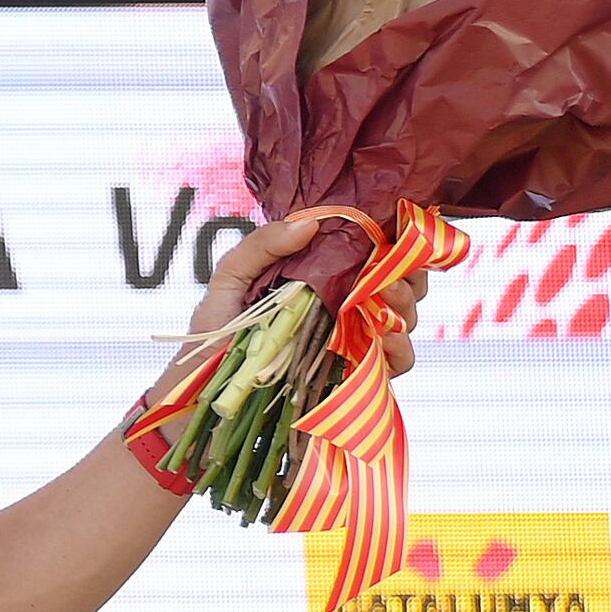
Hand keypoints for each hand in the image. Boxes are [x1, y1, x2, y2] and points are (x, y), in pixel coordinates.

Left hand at [186, 210, 420, 380]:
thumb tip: (311, 223)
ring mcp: (353, 341)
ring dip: (404, 305)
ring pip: (402, 319)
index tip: (391, 237)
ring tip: (386, 298)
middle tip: (391, 273)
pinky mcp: (355, 375)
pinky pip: (394, 362)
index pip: (372, 256)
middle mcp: (344, 307)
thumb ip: (263, 245)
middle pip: (397, 285)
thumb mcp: (231, 278)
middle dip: (406, 274)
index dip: (391, 244)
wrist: (204, 388)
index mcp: (321, 278)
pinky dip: (400, 348)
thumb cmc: (215, 331)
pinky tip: (387, 337)